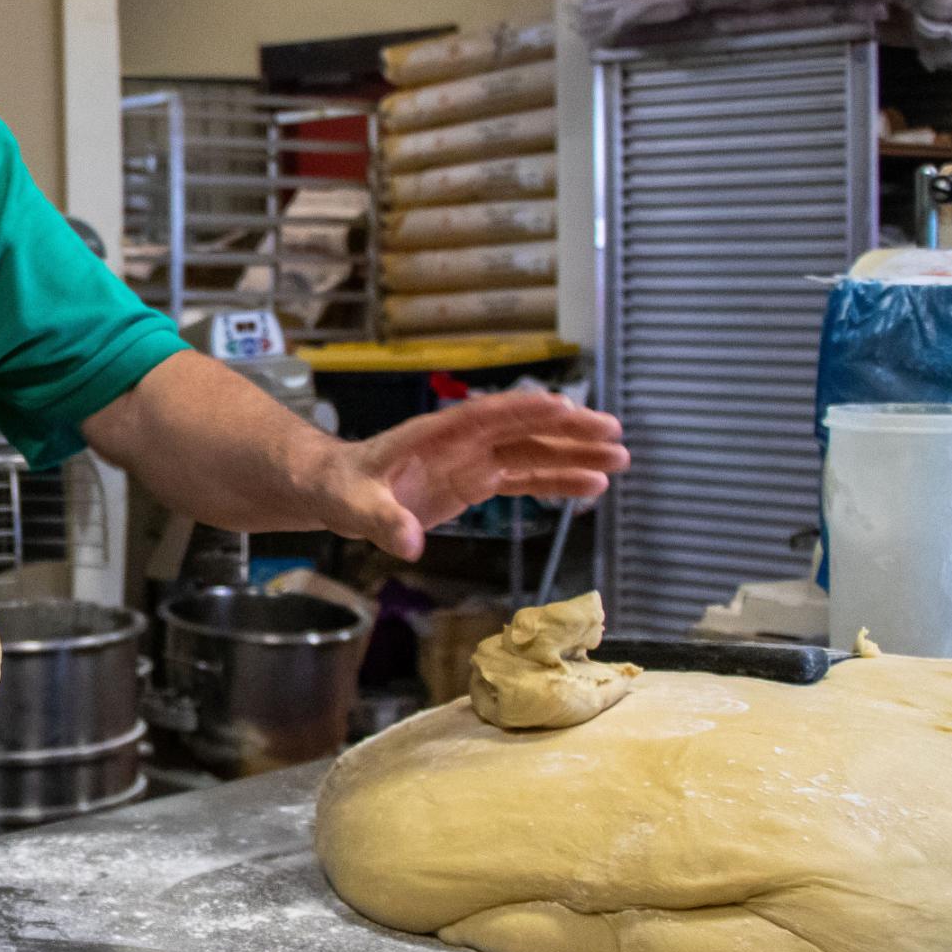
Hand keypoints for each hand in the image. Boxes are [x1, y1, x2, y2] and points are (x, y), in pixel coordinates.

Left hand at [316, 392, 627, 561]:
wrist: (332, 490)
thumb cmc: (338, 488)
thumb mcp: (351, 505)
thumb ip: (379, 521)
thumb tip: (409, 544)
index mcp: (432, 435)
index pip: (485, 417)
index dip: (523, 411)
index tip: (565, 407)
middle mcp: (460, 442)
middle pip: (521, 431)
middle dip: (567, 431)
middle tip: (615, 434)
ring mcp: (471, 460)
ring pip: (531, 453)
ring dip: (573, 455)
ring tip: (620, 460)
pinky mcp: (475, 482)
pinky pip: (523, 478)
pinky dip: (556, 482)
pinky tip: (592, 486)